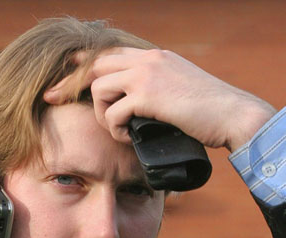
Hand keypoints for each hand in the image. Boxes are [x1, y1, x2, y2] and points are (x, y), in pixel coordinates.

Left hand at [44, 48, 275, 151]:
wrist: (235, 115)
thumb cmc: (211, 113)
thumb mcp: (181, 91)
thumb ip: (158, 90)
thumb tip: (139, 106)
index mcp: (155, 57)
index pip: (110, 53)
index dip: (83, 61)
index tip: (64, 71)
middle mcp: (148, 60)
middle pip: (95, 65)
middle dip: (69, 84)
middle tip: (51, 99)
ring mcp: (148, 74)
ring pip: (99, 87)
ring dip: (101, 114)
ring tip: (117, 130)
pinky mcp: (149, 94)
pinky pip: (114, 111)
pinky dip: (115, 128)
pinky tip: (127, 137)